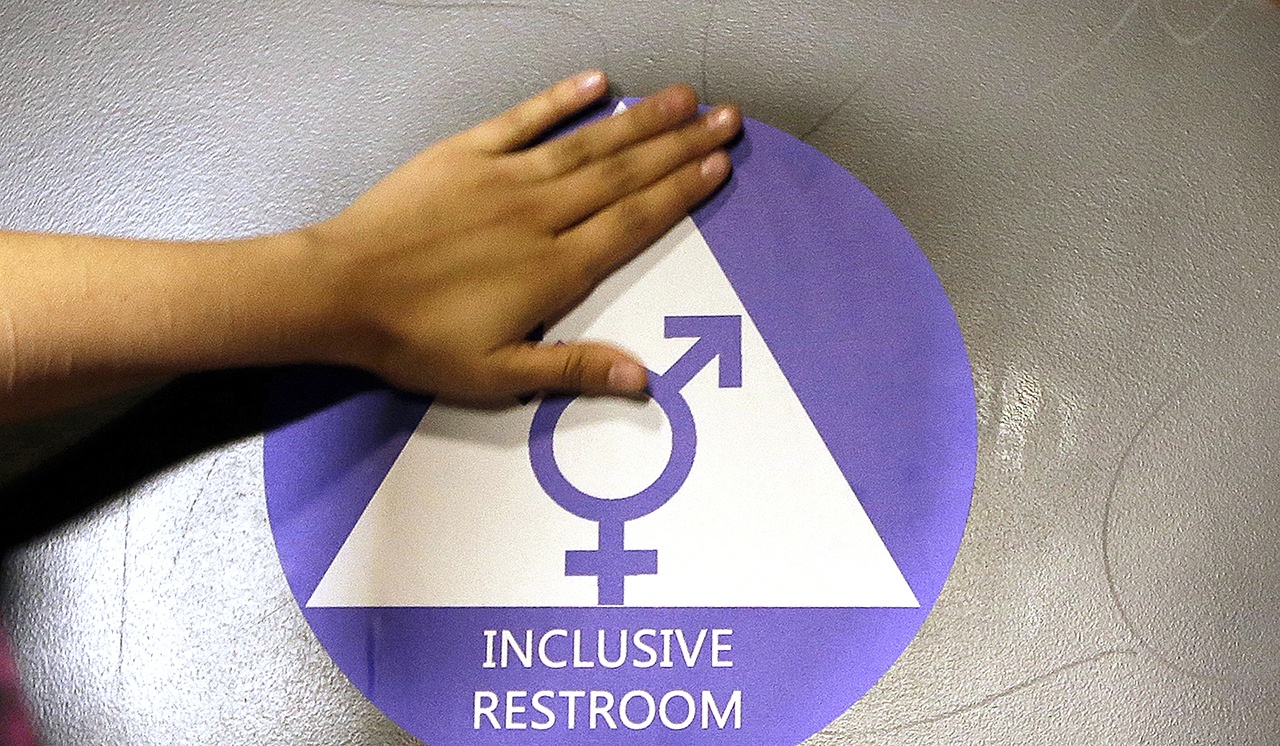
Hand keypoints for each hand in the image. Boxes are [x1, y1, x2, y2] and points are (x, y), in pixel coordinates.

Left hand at [303, 71, 740, 404]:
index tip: (719, 166)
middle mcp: (541, 214)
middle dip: (680, 145)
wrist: (339, 292)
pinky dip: (561, 100)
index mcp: (554, 269)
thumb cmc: (415, 340)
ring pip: (588, 143)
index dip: (681, 192)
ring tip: (685, 97)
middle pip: (626, 175)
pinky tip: (597, 83)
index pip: (634, 222)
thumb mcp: (496, 374)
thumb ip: (574, 369)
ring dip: (640, 118)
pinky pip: (524, 119)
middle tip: (727, 118)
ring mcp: (504, 178)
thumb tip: (644, 379)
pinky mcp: (465, 154)